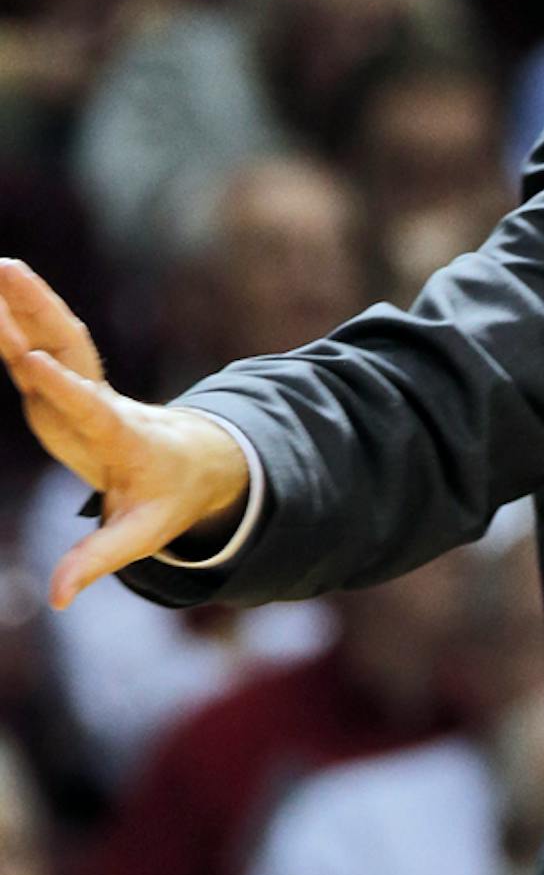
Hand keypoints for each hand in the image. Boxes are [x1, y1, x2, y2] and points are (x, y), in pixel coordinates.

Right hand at [0, 260, 247, 609]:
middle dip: (42, 314)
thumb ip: (101, 558)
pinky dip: (15, 316)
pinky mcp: (65, 386)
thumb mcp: (143, 532)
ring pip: (55, 337)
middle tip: (8, 274)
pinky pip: (38, 345)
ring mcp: (83, 388)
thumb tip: (60, 599)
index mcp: (121, 434)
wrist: (194, 463)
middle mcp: (101, 400)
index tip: (35, 361)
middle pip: (72, 353)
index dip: (64, 388)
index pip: (91, 406)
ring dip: (28, 301)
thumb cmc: (166, 498)